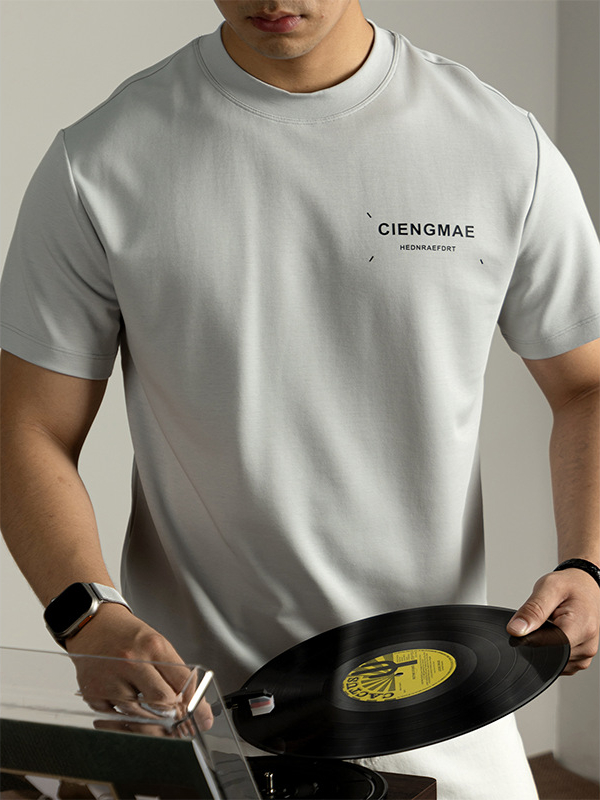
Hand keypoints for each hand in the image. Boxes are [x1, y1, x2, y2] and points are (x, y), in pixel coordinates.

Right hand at [65, 603, 212, 729]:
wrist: (92, 626)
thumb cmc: (127, 635)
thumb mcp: (156, 644)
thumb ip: (174, 673)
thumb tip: (193, 705)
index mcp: (153, 646)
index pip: (182, 682)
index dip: (195, 705)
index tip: (201, 718)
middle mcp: (131, 662)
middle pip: (163, 702)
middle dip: (172, 713)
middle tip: (174, 716)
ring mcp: (111, 679)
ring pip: (140, 715)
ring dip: (147, 716)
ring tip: (145, 703)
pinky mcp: (93, 693)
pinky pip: (116, 718)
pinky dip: (124, 715)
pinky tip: (124, 700)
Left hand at [507, 568, 599, 674]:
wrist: (585, 587)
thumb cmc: (570, 586)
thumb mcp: (548, 588)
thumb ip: (532, 610)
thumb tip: (516, 630)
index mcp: (582, 627)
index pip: (550, 646)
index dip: (532, 639)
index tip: (528, 626)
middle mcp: (587, 644)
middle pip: (550, 655)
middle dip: (539, 639)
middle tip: (545, 619)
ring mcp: (585, 654)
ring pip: (553, 660)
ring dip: (545, 644)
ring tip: (552, 623)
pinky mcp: (580, 658)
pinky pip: (559, 662)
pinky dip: (551, 648)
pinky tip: (555, 633)